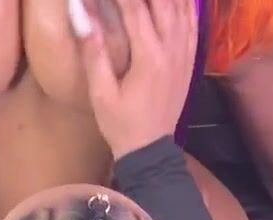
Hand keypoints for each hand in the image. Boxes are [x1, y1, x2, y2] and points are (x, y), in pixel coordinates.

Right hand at [74, 0, 195, 157]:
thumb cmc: (121, 124)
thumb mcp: (101, 93)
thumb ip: (93, 51)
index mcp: (149, 58)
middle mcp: (173, 50)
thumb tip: (80, 12)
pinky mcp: (190, 57)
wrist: (151, 150)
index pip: (135, 7)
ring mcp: (185, 53)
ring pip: (182, 7)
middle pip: (164, 1)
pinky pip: (192, 21)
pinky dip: (185, 3)